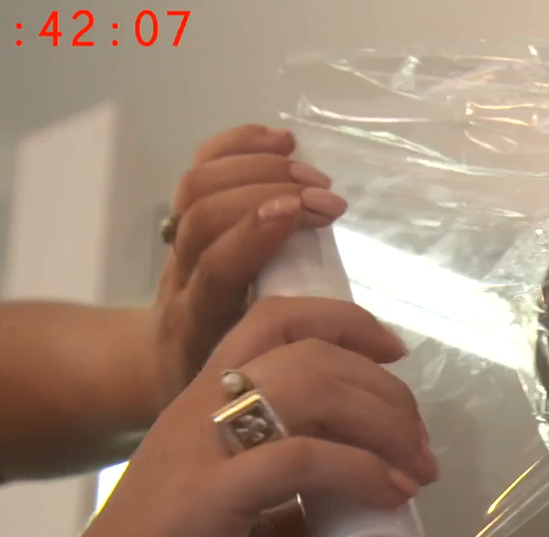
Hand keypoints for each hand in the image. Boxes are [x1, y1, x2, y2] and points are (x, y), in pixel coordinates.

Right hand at [9, 296, 439, 536]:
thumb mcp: (245, 530)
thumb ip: (293, 507)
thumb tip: (352, 502)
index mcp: (201, 406)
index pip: (275, 321)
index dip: (345, 322)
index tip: (396, 355)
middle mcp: (196, 411)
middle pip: (310, 351)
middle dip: (386, 391)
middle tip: (422, 445)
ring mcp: (197, 449)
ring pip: (310, 387)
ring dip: (384, 424)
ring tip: (419, 470)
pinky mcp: (205, 498)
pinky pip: (300, 459)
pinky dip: (361, 470)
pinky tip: (391, 493)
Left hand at [137, 124, 351, 413]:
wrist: (163, 360)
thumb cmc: (228, 375)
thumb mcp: (264, 383)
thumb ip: (310, 362)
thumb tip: (385, 349)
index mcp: (204, 320)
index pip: (219, 264)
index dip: (257, 232)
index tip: (308, 214)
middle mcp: (183, 275)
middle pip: (207, 212)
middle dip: (270, 192)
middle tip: (329, 200)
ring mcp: (179, 242)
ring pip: (199, 185)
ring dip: (260, 168)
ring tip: (314, 175)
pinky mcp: (185, 216)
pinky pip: (200, 168)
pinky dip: (238, 145)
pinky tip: (282, 140)